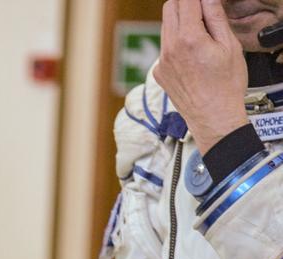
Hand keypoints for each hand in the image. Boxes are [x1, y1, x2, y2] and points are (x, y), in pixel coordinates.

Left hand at [155, 0, 248, 152]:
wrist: (213, 118)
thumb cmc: (226, 85)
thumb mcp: (230, 46)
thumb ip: (215, 18)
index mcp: (188, 38)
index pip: (185, 1)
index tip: (202, 0)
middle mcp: (169, 48)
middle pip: (169, 9)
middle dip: (185, 4)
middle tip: (202, 11)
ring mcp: (161, 61)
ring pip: (165, 28)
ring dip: (180, 23)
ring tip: (201, 36)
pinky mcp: (158, 72)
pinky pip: (164, 48)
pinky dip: (176, 43)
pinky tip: (192, 56)